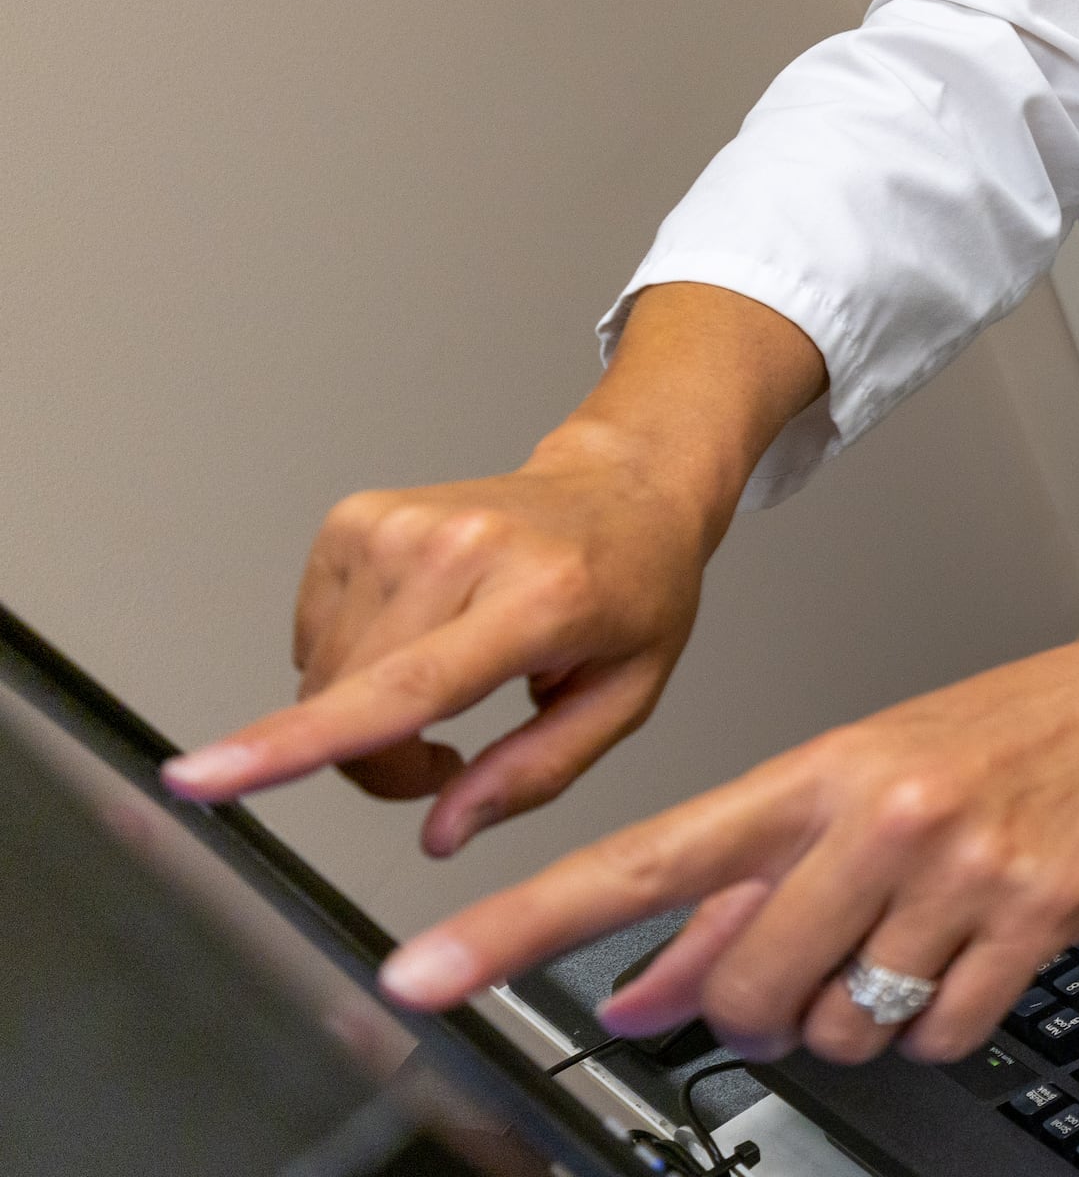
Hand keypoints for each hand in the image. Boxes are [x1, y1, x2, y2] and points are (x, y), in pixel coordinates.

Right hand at [163, 423, 725, 854]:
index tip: (203, 777)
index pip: (404, 686)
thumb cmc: (633, 590)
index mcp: (539, 597)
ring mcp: (397, 524)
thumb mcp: (625, 698)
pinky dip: (353, 664)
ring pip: (320, 681)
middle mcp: (459, 549)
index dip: (298, 744)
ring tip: (450, 685)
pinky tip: (419, 636)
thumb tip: (440, 833)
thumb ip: (532, 775)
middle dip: (381, 764)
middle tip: (453, 760)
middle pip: (349, 704)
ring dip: (365, 716)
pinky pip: (314, 639)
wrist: (623, 487)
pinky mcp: (354, 519)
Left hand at [371, 578, 1078, 1067]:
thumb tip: (636, 992)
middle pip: (748, 985)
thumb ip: (737, 894)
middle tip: (789, 979)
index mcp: (813, 773)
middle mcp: (877, 818)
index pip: (641, 862)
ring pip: (842, 1022)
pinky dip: (934, 1023)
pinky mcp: (1034, 919)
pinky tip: (957, 961)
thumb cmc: (989, 738)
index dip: (522, 926)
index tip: (425, 973)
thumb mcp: (850, 784)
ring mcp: (957, 871)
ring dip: (849, 1017)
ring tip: (895, 949)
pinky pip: (938, 1034)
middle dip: (753, 1009)